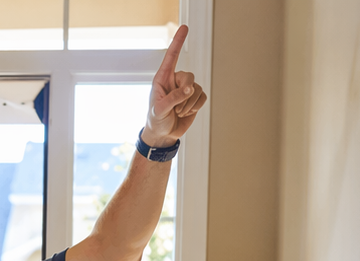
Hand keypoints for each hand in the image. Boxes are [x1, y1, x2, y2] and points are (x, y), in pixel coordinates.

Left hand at [143, 25, 206, 146]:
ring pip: (197, 88)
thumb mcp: (160, 109)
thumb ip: (174, 98)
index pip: (171, 57)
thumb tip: (190, 88)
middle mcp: (175, 80)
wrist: (163, 134)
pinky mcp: (195, 98)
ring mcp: (186, 89)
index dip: (178, 42)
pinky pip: (203, 97)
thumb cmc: (156, 120)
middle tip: (176, 108)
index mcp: (162, 78)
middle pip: (189, 76)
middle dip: (185, 94)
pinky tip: (186, 113)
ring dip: (189, 104)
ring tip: (178, 112)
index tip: (184, 27)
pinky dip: (195, 107)